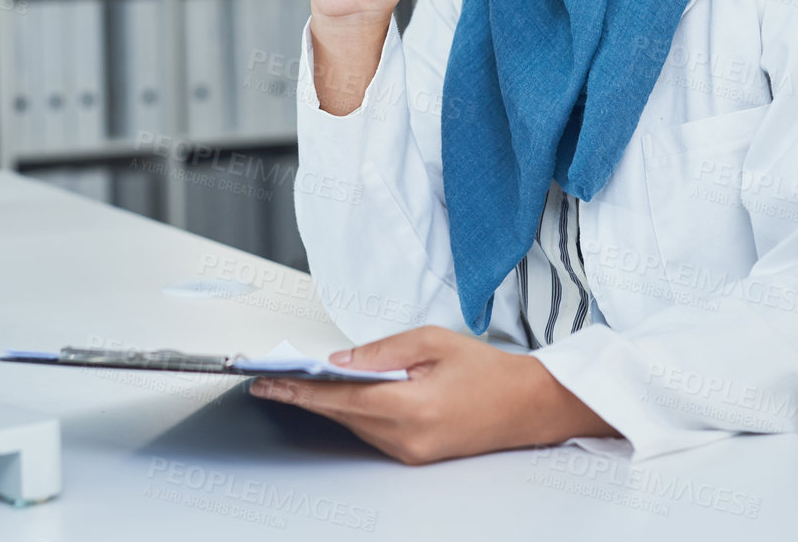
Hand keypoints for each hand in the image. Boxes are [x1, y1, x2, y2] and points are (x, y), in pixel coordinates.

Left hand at [248, 326, 615, 464]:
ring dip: (326, 404)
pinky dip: (352, 412)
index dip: (300, 389)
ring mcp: (411, 452)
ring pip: (354, 424)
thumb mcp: (433, 342)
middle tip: (269, 379)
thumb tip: (339, 361)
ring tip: (293, 383)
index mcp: (413, 407)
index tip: (270, 382)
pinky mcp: (414, 455)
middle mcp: (408, 438)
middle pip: (342, 414)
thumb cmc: (488, 370)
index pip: (342, 398)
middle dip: (304, 395)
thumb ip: (382, 351)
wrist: (527, 405)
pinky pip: (371, 431)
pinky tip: (336, 396)